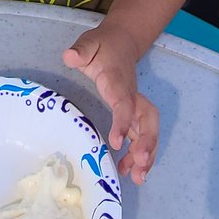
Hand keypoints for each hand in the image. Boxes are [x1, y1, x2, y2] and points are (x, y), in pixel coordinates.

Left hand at [63, 21, 157, 185]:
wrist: (120, 42)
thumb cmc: (102, 46)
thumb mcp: (88, 43)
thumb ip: (80, 50)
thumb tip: (70, 56)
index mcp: (118, 81)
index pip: (125, 103)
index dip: (123, 122)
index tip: (117, 142)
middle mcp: (132, 95)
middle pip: (148, 119)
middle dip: (147, 142)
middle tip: (140, 164)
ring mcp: (135, 105)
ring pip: (148, 130)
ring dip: (146, 154)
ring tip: (138, 177)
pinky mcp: (134, 113)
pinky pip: (142, 135)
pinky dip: (140, 154)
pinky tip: (131, 171)